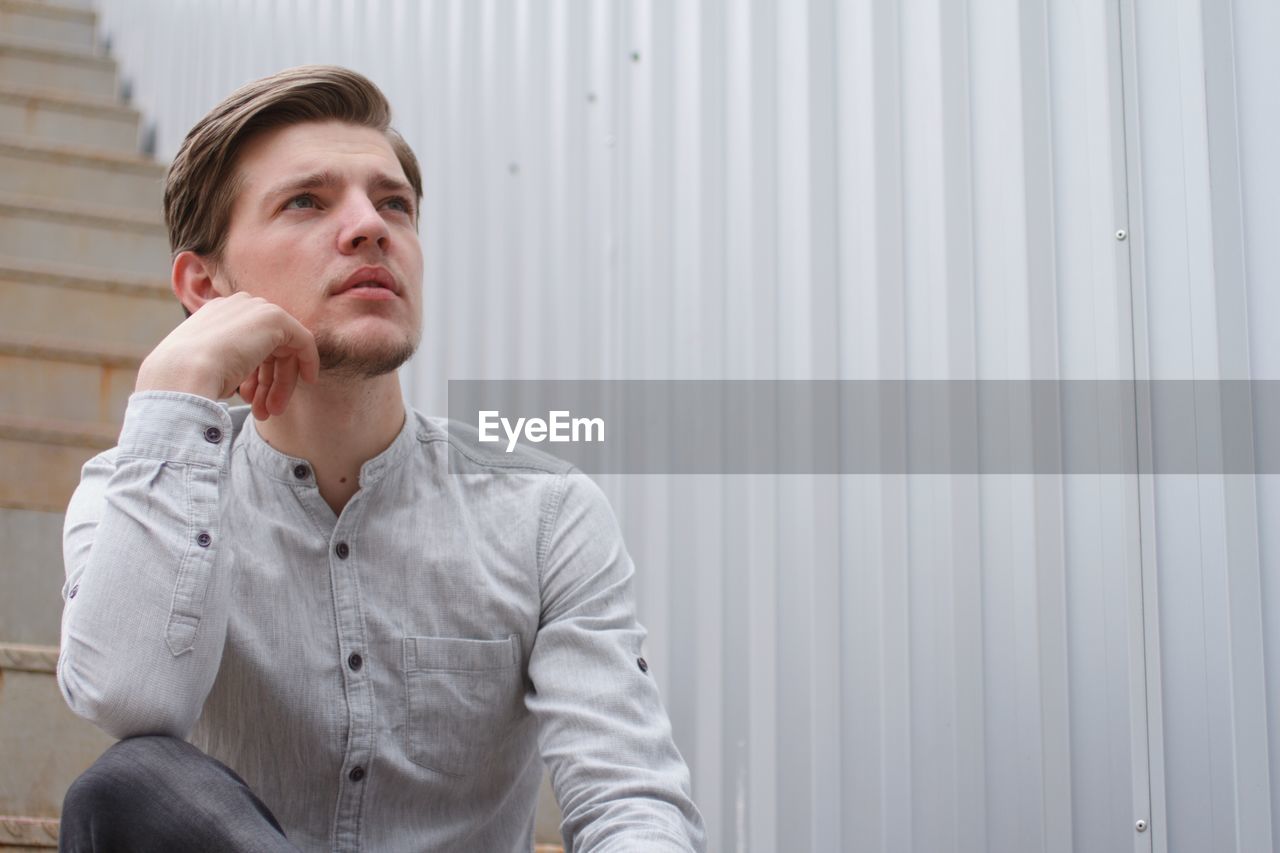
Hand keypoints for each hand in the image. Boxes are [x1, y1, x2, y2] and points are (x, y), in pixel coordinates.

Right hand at [136, 292, 319, 419]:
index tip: (251, 399)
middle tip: (266, 411)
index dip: (253, 374)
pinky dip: (308, 361)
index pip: (246, 343)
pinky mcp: (275, 318)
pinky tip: (309, 381)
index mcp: (215, 315)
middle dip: (268, 382)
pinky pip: (303, 340)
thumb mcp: (205, 368)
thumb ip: (227, 363)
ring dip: (281, 383)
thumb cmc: (187, 380)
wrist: (183, 374)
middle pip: (267, 346)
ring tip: (272, 412)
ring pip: (283, 348)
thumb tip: (238, 376)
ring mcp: (254, 309)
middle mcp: (236, 306)